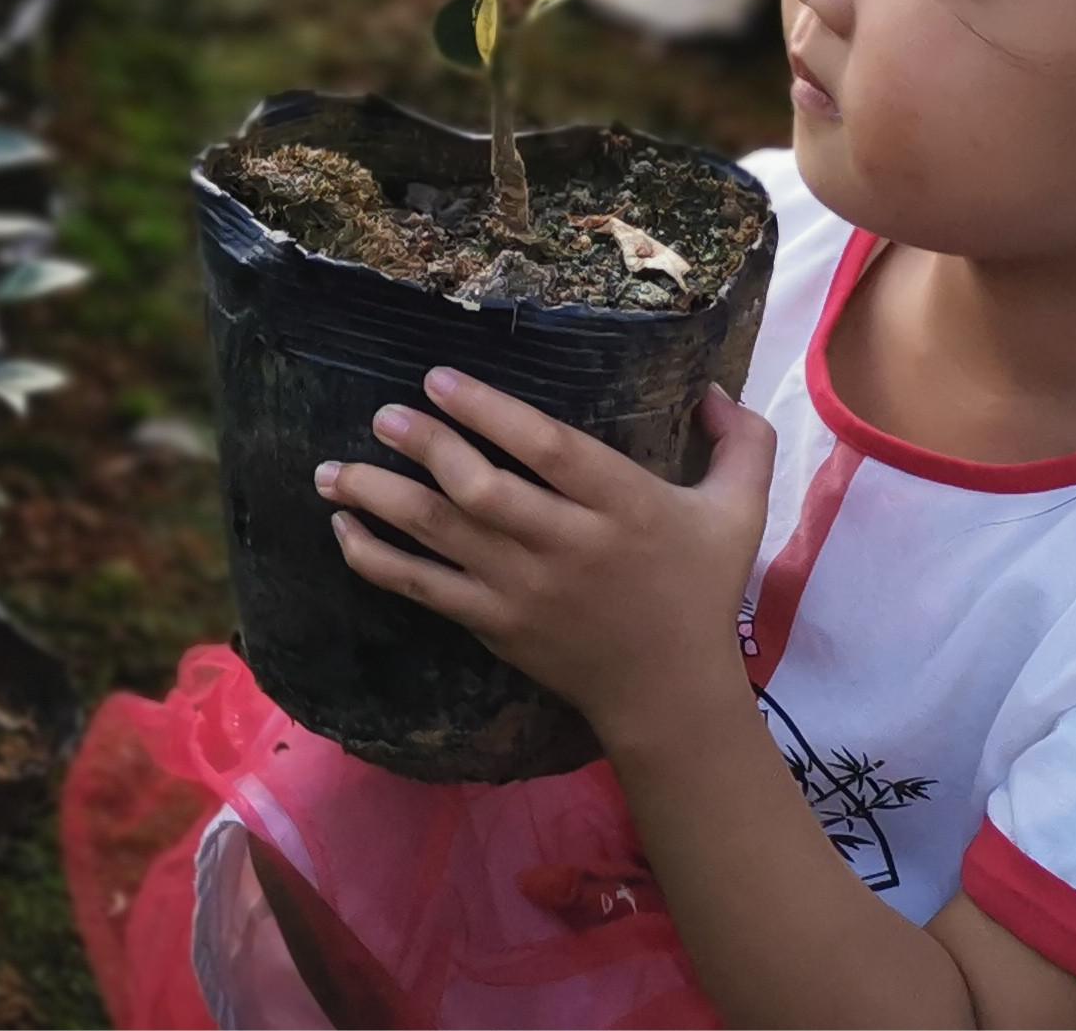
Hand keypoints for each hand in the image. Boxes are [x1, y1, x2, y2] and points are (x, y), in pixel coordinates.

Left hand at [319, 363, 773, 746]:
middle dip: (424, 448)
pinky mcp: (497, 627)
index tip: (437, 377)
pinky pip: (425, 590)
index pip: (547, 449)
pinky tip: (343, 532)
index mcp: (622, 505)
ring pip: (442, 537)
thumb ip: (743, 441)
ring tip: (332, 470)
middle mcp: (566, 545)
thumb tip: (713, 384)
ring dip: (380, 501)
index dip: (488, 411)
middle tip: (382, 414)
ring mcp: (524, 591)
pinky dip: (379, 561)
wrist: (670, 697)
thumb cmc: (698, 592)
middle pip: (483, 491)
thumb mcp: (741, 513)